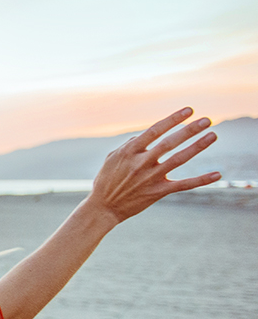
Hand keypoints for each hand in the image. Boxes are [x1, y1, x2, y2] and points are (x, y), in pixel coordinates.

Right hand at [87, 108, 219, 223]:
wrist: (103, 208)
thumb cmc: (106, 181)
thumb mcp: (112, 159)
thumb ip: (129, 144)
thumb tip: (145, 134)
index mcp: (130, 152)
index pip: (155, 131)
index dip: (173, 119)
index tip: (189, 110)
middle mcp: (141, 163)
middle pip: (170, 143)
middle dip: (189, 130)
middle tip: (207, 120)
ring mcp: (150, 178)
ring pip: (178, 159)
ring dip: (197, 147)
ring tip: (213, 135)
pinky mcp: (158, 192)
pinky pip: (183, 185)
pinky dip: (201, 180)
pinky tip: (217, 174)